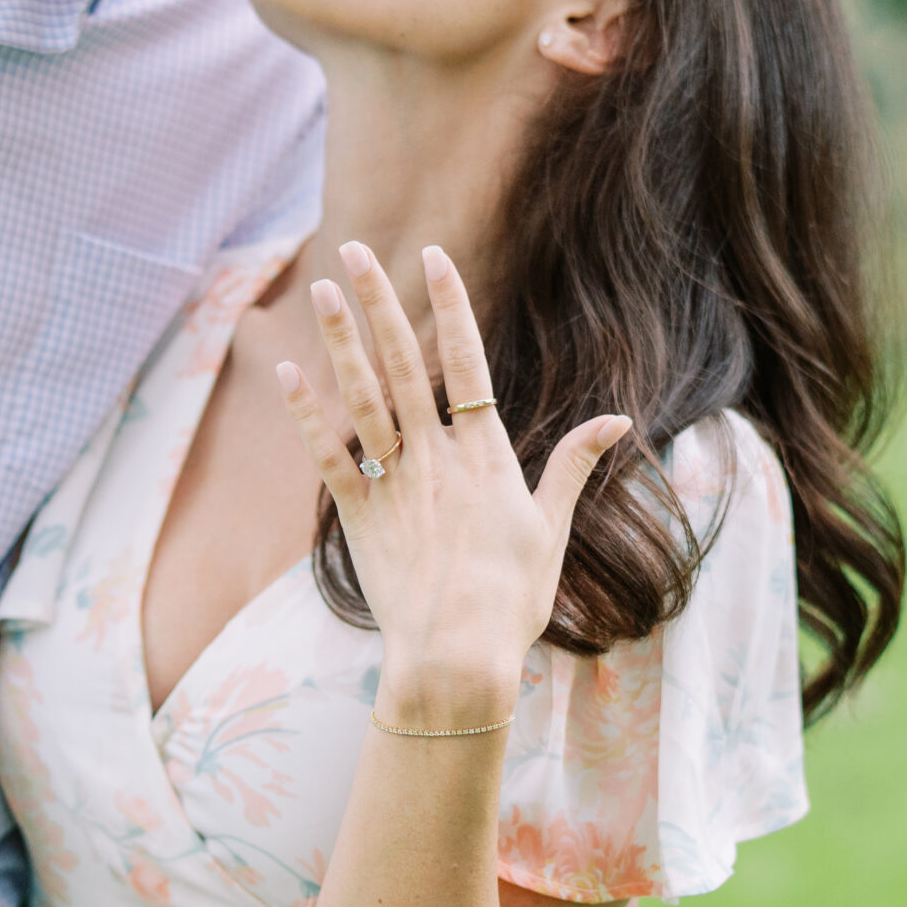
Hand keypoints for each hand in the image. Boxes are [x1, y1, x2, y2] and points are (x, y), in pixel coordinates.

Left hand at [278, 241, 628, 725]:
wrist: (457, 656)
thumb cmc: (512, 600)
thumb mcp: (551, 529)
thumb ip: (574, 467)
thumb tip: (618, 421)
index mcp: (485, 455)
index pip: (466, 361)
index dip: (450, 305)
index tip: (434, 256)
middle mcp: (434, 457)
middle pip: (404, 362)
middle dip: (378, 301)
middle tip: (354, 249)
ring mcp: (392, 483)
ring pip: (362, 395)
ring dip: (339, 339)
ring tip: (320, 287)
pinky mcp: (356, 515)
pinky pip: (326, 455)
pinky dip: (306, 413)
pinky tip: (288, 371)